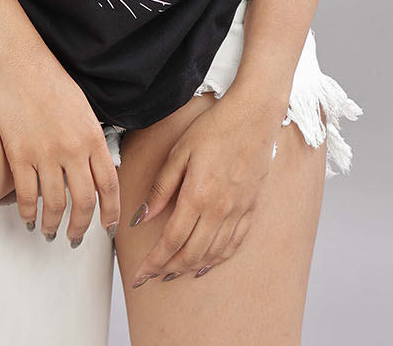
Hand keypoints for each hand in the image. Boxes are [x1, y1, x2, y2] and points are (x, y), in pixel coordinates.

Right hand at [0, 47, 119, 246]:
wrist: (18, 62)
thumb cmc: (49, 79)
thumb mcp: (82, 107)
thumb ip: (90, 138)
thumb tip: (94, 166)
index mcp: (92, 136)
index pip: (109, 185)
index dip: (110, 211)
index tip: (107, 227)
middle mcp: (72, 149)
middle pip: (84, 202)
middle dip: (82, 227)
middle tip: (76, 237)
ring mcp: (45, 154)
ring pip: (55, 204)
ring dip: (53, 225)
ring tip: (51, 232)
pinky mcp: (19, 155)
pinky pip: (26, 195)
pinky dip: (27, 212)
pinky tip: (28, 218)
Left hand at [128, 92, 281, 285]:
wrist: (253, 117)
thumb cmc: (214, 129)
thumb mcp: (180, 152)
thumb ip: (161, 188)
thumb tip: (142, 216)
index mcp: (197, 196)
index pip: (171, 241)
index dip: (153, 261)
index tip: (140, 274)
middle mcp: (219, 210)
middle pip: (191, 253)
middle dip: (168, 268)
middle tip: (153, 275)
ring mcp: (238, 212)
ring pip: (212, 253)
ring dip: (191, 267)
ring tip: (174, 271)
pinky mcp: (251, 208)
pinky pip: (234, 244)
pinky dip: (218, 259)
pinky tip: (207, 263)